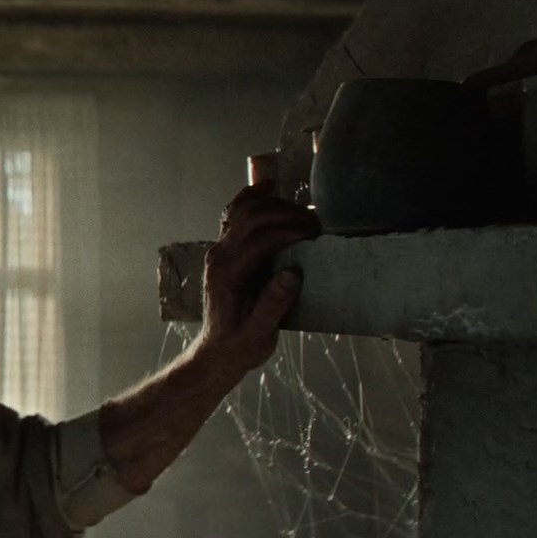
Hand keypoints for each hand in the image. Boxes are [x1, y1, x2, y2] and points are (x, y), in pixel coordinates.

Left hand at [194, 180, 320, 372]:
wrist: (218, 351)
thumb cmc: (240, 345)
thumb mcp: (259, 334)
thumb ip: (272, 306)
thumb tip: (292, 275)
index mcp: (226, 275)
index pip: (259, 240)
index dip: (290, 232)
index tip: (317, 235)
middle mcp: (219, 256)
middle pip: (251, 218)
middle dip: (287, 214)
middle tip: (318, 223)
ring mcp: (219, 249)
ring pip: (242, 210)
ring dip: (275, 204)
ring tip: (306, 213)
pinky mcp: (225, 248)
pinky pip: (235, 214)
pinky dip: (252, 197)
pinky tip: (270, 186)